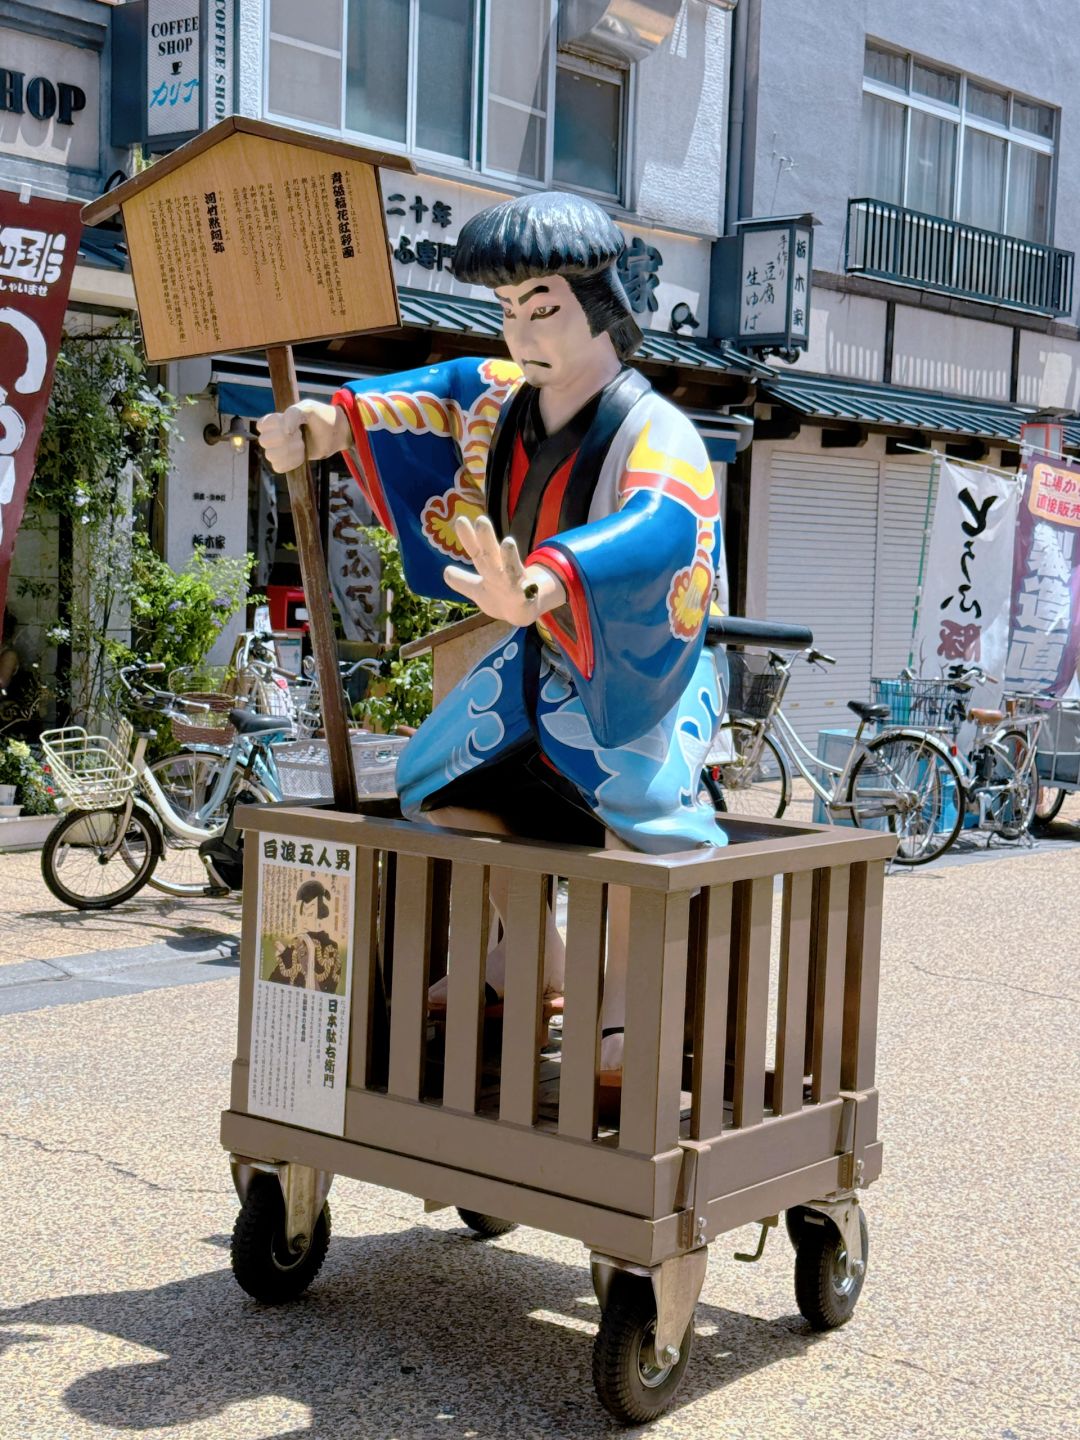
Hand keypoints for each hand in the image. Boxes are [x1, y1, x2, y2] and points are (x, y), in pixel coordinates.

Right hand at [255, 400, 350, 474]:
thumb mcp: (307, 408)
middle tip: (301, 435)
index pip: (261, 426)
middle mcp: (272, 435)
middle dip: (285, 439)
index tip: (294, 425)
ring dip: (290, 451)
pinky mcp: (286, 463)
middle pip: (264, 442)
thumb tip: (285, 432)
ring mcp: (278, 450)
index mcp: (273, 421)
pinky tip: (302, 456)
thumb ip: (293, 414)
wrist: (334, 433)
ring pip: (271, 456)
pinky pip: (278, 467)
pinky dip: (292, 462)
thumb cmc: (319, 417)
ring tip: (303, 445)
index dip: (277, 427)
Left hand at [444, 515, 565, 625]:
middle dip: (486, 538)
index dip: (468, 537)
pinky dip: (528, 589)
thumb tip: (446, 572)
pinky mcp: (526, 597)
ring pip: (512, 568)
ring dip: (509, 556)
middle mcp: (501, 571)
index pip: (476, 551)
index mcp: (488, 568)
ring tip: (508, 543)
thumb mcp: (477, 590)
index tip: (461, 520)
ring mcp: (514, 583)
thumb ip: (462, 581)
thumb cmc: (499, 598)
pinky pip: (527, 592)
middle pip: (492, 554)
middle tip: (481, 520)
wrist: (521, 614)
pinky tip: (529, 586)